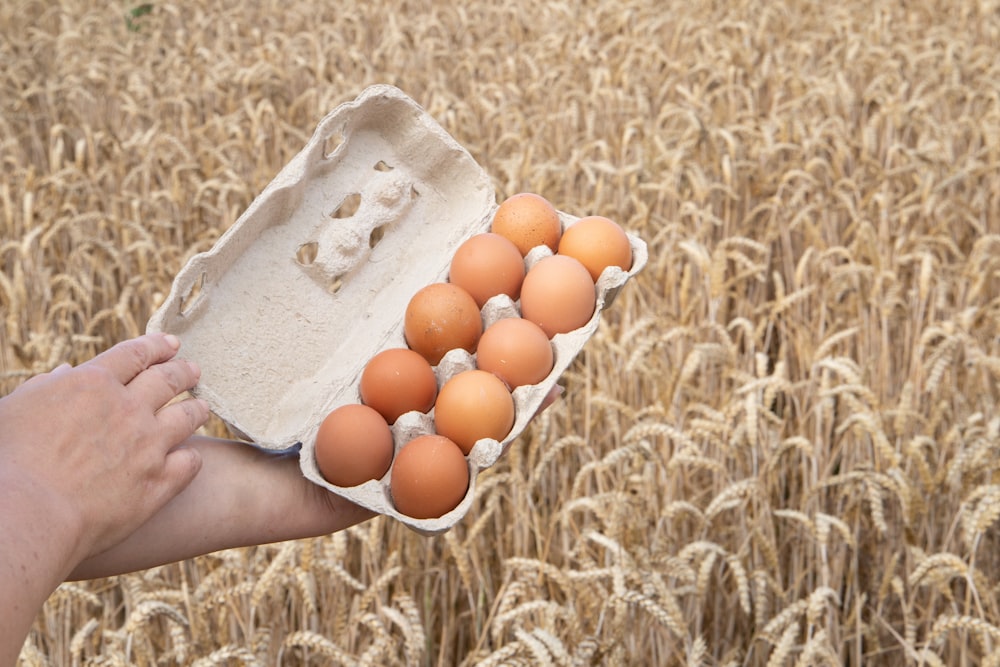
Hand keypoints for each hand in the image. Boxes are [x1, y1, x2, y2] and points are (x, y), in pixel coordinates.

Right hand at [0, 333, 209, 563]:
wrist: (25, 513)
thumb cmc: (8, 462)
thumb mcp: (15, 410)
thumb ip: (43, 388)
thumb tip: (62, 373)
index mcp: (92, 383)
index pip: (135, 354)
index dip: (156, 346)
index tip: (170, 344)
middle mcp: (128, 408)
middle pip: (168, 380)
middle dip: (183, 371)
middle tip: (193, 370)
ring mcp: (148, 444)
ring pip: (187, 416)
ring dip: (197, 408)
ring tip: (201, 407)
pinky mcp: (159, 481)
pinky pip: (190, 462)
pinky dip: (192, 456)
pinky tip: (191, 457)